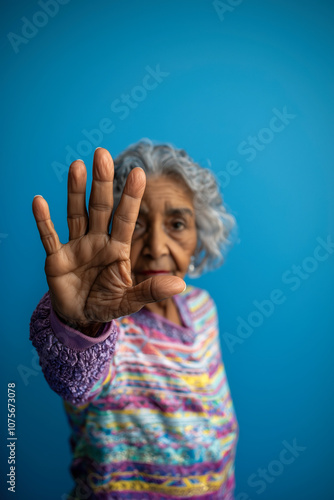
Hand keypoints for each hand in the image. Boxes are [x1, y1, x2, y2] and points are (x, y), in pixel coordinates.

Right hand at [32, 148, 184, 332]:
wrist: (81, 316)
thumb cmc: (107, 303)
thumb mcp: (129, 300)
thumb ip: (151, 291)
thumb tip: (181, 285)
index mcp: (117, 249)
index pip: (126, 219)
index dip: (131, 197)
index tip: (139, 173)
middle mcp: (97, 241)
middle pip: (100, 207)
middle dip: (102, 182)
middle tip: (102, 154)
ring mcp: (76, 247)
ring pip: (76, 214)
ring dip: (75, 192)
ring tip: (77, 166)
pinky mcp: (56, 258)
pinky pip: (49, 237)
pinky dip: (43, 221)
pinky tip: (39, 201)